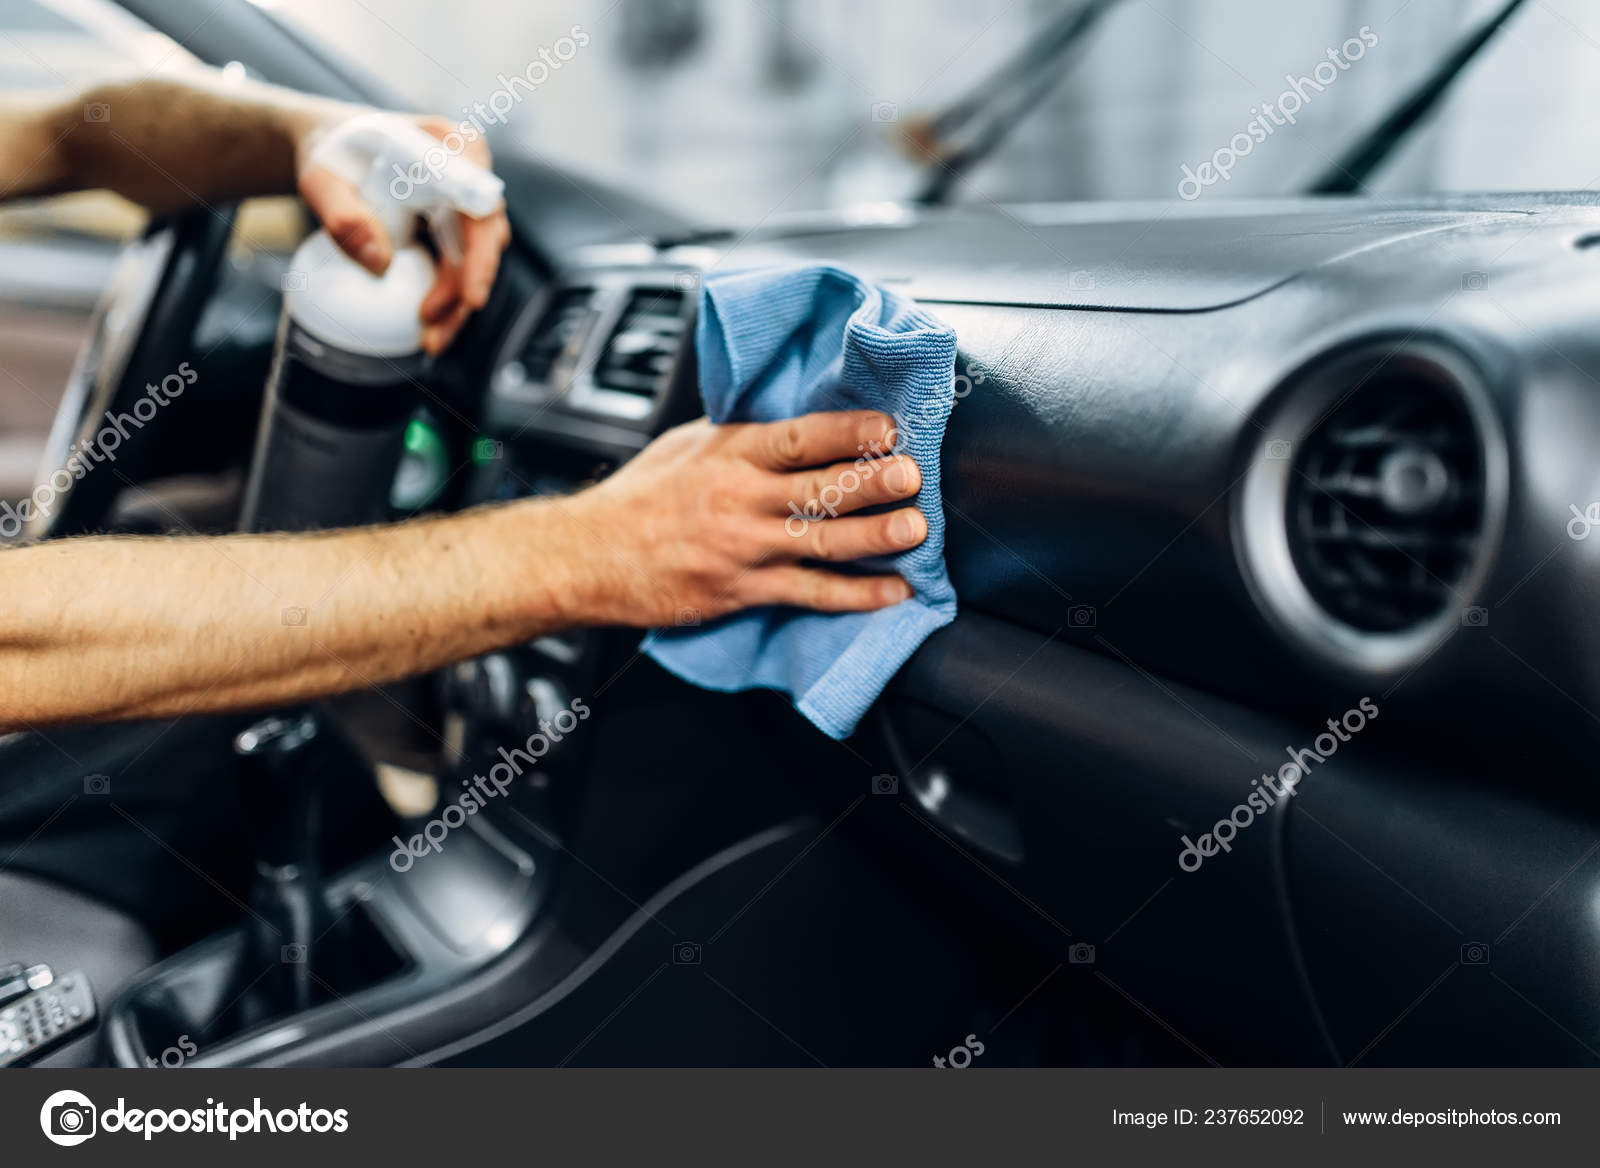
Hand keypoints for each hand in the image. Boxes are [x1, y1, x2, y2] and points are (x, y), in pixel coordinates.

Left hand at [296, 113, 511, 354]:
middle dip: (464, 290)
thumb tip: (378, 265)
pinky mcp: (455, 225)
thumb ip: (343, 216)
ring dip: (456, 303)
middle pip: (485, 239)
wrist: (328, 146)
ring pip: (475, 259)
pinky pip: (458, 266)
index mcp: (451, 145)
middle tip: (433, 329)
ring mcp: (466, 201)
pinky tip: (427, 325)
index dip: (480, 253)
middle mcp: (470, 172)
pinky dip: (446, 297)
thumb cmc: (327, 152)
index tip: (471, 296)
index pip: (479, 203)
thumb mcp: (321, 179)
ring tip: (428, 339)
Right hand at [566, 411, 928, 626]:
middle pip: (818, 488)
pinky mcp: (741, 590)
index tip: (888, 428)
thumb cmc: (638, 499)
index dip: (848, 431)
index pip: (799, 436)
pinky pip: (807, 593)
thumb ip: (742, 437)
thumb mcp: (686, 446)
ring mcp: (742, 547)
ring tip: (915, 530)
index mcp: (729, 452)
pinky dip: (854, 595)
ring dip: (874, 536)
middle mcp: (739, 498)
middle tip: (912, 476)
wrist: (586, 556)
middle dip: (872, 482)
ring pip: (821, 541)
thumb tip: (798, 423)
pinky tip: (890, 593)